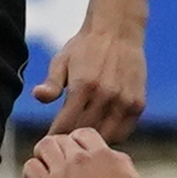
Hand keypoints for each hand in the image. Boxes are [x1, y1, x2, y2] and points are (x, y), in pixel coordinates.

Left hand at [25, 126, 150, 177]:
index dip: (77, 143)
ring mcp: (63, 172)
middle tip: (59, 165)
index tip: (75, 155)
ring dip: (43, 156)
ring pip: (44, 146)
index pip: (83, 133)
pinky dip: (31, 173)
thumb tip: (110, 156)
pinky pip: (31, 167)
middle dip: (59, 151)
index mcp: (102, 154)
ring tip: (45, 170)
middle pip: (61, 139)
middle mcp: (80, 158)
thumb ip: (120, 162)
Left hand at [32, 16, 147, 145]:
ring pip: (106, 137)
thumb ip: (51, 83)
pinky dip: (111, 136)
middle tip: (61, 148)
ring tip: (80, 143)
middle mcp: (106, 95)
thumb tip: (38, 97)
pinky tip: (100, 133)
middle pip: (84, 133)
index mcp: (83, 86)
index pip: (65, 125)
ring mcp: (124, 100)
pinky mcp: (138, 103)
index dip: (54, 137)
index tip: (46, 144)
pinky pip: (123, 131)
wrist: (118, 30)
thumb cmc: (84, 46)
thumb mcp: (62, 61)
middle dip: (71, 143)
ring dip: (92, 142)